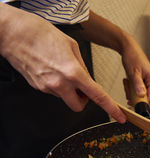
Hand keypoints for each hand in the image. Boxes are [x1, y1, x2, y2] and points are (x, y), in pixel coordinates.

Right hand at [0, 4, 125, 122]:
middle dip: (83, 100)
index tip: (119, 117)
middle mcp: (60, 84)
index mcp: (73, 73)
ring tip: (62, 71)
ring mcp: (47, 88)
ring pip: (65, 99)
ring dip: (69, 91)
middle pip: (79, 107)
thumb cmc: (42, 35)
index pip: (97, 96)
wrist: (15, 34)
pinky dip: (57, 86)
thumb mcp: (72, 47)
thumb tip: (88, 80)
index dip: (111, 108)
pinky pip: (53, 92)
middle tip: (82, 88)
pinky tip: (51, 70)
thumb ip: (83, 67)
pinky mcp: (37, 88)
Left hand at [121, 35, 149, 103]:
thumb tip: (142, 95)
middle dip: (134, 95)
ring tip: (127, 83)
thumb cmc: (132, 57)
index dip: (142, 101)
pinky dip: (131, 88)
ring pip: (140, 93)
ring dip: (131, 91)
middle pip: (145, 96)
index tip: (132, 101)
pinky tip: (128, 82)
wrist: (128, 49)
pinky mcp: (143, 80)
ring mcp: (148, 80)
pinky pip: (138, 89)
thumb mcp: (134, 73)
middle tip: (127, 90)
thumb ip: (138, 85)